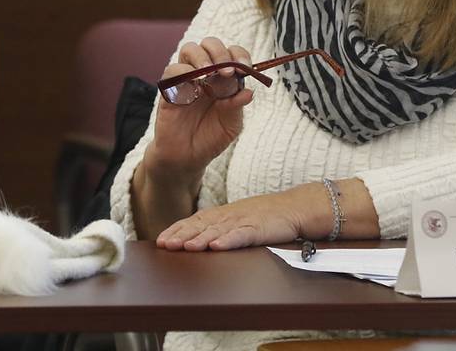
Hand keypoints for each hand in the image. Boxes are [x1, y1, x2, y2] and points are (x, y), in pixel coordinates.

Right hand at [144, 37, 253, 184]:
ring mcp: (186, 79)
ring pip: (189, 49)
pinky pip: (172, 71)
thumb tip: (249, 91)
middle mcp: (205, 74)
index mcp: (223, 78)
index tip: (245, 68)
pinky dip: (183, 73)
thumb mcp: (231, 125)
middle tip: (227, 71)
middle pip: (210, 44)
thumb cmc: (211, 137)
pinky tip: (193, 89)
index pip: (232, 54)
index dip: (239, 55)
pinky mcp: (169, 90)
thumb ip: (237, 106)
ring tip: (209, 72)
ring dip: (201, 56)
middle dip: (220, 52)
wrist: (188, 158)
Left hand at [156, 190, 311, 250]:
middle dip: (182, 235)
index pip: (196, 220)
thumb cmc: (267, 216)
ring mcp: (244, 220)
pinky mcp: (258, 228)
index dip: (177, 230)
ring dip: (200, 238)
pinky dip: (228, 240)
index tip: (161, 240)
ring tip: (186, 247)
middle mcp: (230, 215)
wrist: (295, 207)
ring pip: (218, 230)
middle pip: (202, 225)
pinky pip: (241, 235)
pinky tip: (216, 246)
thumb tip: (198, 238)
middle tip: (165, 244)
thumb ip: (220, 226)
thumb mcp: (239, 219)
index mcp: (224, 213)